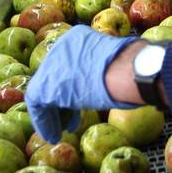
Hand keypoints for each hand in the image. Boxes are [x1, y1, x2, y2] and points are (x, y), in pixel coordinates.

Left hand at [25, 27, 138, 142]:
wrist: (127, 72)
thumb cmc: (134, 69)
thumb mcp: (122, 65)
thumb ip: (114, 69)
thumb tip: (125, 79)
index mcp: (80, 37)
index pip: (70, 64)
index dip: (74, 85)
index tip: (80, 101)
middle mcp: (62, 47)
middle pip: (56, 77)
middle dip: (61, 100)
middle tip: (69, 118)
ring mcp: (51, 64)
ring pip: (46, 90)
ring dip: (52, 114)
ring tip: (60, 131)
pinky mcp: (44, 85)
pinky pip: (37, 104)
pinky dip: (44, 121)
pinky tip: (52, 135)